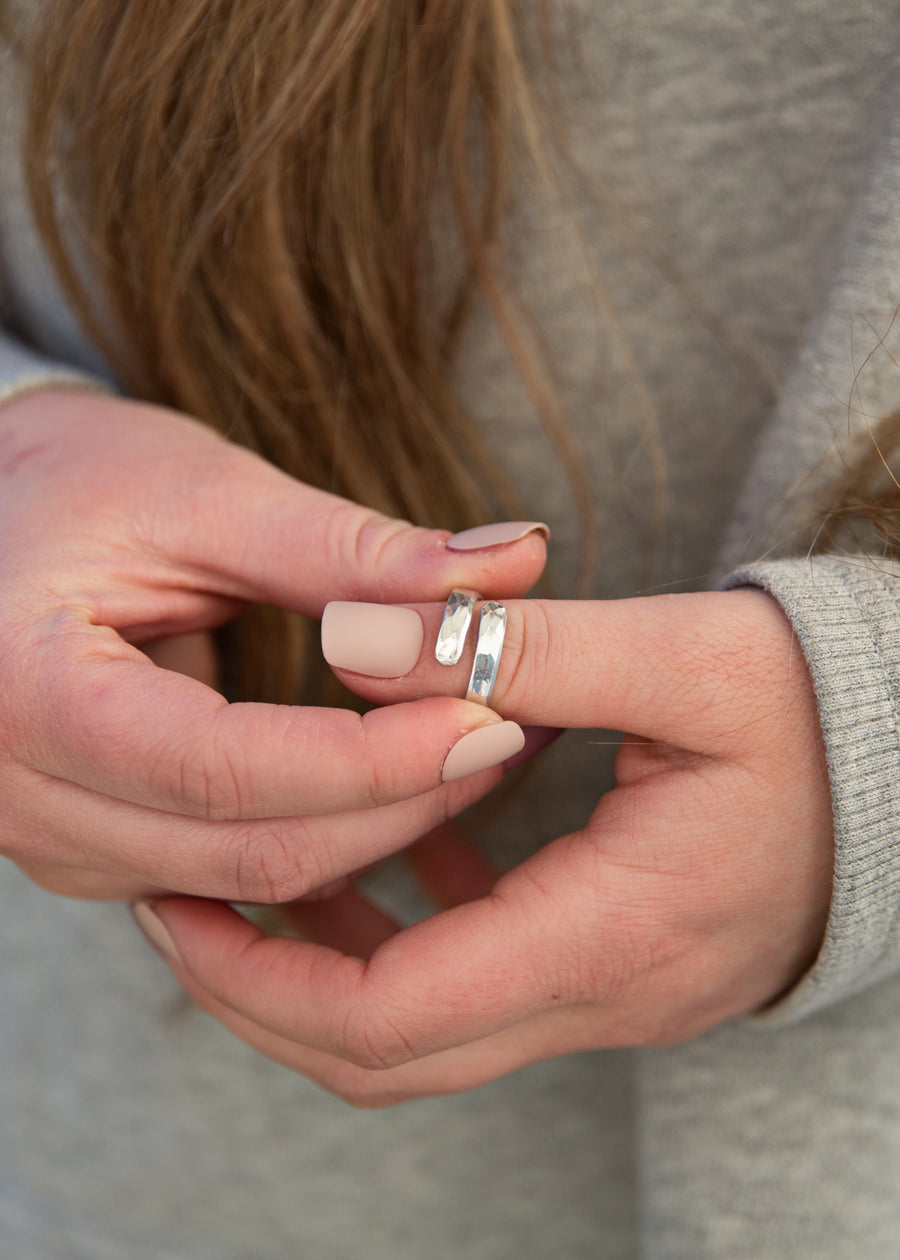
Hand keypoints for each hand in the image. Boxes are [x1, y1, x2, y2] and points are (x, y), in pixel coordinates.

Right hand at [0, 388, 545, 900]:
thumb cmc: (84, 484)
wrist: (0, 518)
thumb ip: (353, 548)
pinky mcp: (95, 851)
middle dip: (400, 804)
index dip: (373, 758)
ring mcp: (49, 838)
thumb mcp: (207, 494)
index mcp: (25, 688)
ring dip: (379, 830)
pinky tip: (405, 789)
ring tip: (475, 747)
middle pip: (251, 850)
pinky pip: (236, 879)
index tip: (493, 716)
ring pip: (254, 881)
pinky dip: (332, 842)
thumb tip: (512, 563)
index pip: (224, 767)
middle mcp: (17, 790)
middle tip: (510, 731)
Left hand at [133, 589, 833, 1104]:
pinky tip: (396, 853)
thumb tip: (350, 637)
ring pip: (425, 1035)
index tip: (182, 899)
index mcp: (609, 932)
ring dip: (325, 971)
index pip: (389, 1018)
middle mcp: (604, 995)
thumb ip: (513, 645)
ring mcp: (611, 996)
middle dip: (262, 993)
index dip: (261, 974)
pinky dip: (409, 939)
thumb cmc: (818, 712)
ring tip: (257, 876)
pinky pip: (481, 989)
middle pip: (384, 1056)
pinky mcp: (614, 968)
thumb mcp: (683, 655)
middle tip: (180, 902)